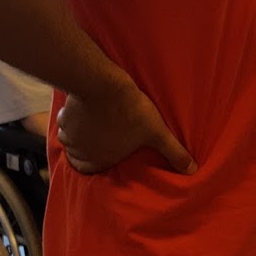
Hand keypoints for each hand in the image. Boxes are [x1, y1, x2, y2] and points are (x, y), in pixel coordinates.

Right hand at [58, 81, 196, 175]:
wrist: (103, 83)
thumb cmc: (131, 110)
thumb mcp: (157, 133)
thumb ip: (173, 153)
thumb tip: (192, 169)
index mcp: (100, 160)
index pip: (92, 172)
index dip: (98, 165)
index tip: (105, 156)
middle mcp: (80, 152)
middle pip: (79, 157)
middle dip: (87, 150)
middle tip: (100, 138)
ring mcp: (69, 134)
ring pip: (69, 140)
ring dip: (79, 134)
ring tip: (93, 124)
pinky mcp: (63, 115)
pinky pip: (63, 122)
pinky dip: (71, 118)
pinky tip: (83, 109)